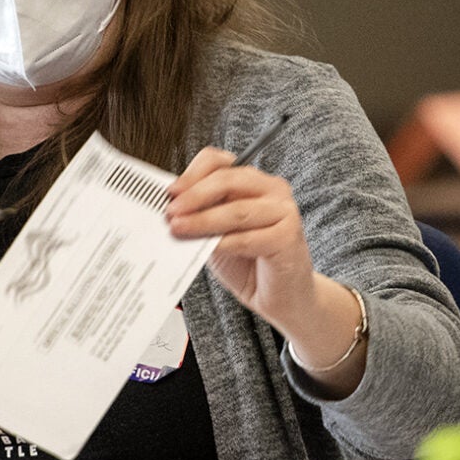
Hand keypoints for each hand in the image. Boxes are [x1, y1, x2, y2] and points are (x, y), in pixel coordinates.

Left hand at [167, 149, 365, 393]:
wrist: (279, 296)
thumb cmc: (249, 263)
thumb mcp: (216, 233)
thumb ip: (200, 216)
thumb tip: (170, 209)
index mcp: (253, 181)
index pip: (219, 162)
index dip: (192, 175)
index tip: (170, 192)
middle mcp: (272, 189)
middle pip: (227, 180)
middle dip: (194, 196)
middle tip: (171, 212)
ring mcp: (284, 211)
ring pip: (236, 210)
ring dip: (203, 221)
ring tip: (179, 229)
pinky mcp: (288, 236)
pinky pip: (247, 238)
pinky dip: (223, 243)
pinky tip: (208, 248)